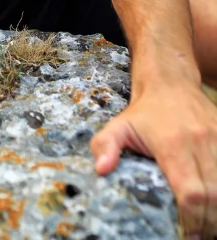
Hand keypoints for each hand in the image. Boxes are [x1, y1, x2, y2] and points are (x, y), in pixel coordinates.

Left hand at [91, 83, 216, 237]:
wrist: (171, 82)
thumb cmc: (144, 110)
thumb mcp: (118, 125)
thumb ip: (105, 145)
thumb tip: (100, 169)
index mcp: (171, 143)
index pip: (190, 191)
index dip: (192, 218)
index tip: (187, 234)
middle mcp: (199, 142)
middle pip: (214, 194)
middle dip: (209, 221)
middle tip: (199, 235)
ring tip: (209, 225)